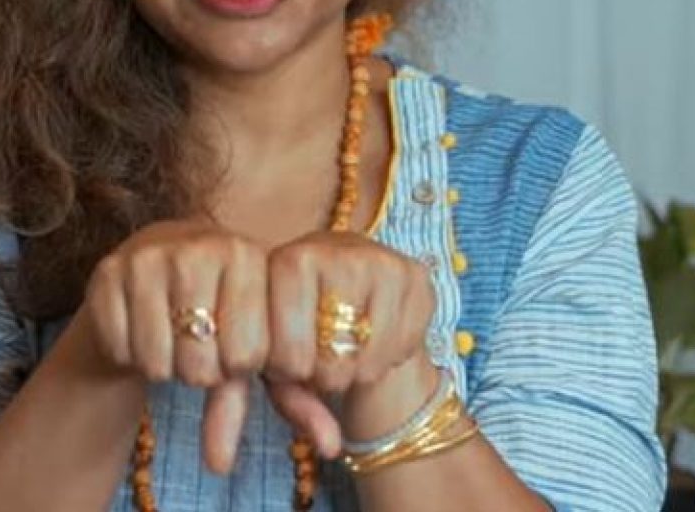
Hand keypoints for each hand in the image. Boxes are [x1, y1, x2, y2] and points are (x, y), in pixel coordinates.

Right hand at [82, 220, 334, 472]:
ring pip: (158, 361)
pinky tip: (141, 330)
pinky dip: (130, 356)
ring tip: (173, 341)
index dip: (238, 368)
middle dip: (201, 373)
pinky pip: (122, 349)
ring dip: (166, 368)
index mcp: (246, 255)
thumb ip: (295, 395)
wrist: (155, 269)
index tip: (234, 347)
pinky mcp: (107, 272)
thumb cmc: (221, 312)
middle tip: (200, 347)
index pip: (249, 354)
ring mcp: (148, 255)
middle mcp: (199, 246)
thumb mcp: (256, 346)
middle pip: (201, 364)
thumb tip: (332, 447)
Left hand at [261, 232, 436, 442]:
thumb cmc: (301, 329)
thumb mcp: (278, 359)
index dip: (287, 371)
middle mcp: (336, 248)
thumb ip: (290, 402)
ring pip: (370, 354)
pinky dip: (389, 359)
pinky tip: (376, 343)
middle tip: (321, 362)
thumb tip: (330, 447)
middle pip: (330, 353)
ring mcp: (382, 258)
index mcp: (288, 259)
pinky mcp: (416, 274)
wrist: (348, 293)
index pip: (285, 347)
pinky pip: (405, 346)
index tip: (288, 359)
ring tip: (346, 356)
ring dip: (357, 372)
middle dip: (324, 374)